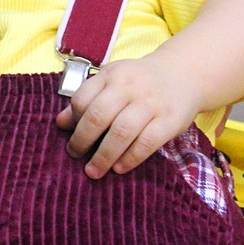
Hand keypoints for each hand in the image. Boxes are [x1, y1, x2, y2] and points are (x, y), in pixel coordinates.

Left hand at [55, 58, 199, 178]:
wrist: (183, 74)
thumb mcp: (112, 82)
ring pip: (122, 131)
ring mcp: (151, 103)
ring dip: (104, 155)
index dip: (73, 120)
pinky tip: (119, 168)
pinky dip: (130, 158)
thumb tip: (60, 123)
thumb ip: (88, 99)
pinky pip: (147, 142)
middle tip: (75, 156)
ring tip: (93, 170)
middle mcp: (130, 86)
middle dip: (83, 140)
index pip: (83, 98)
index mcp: (112, 75)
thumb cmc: (139, 82)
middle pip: (99, 115)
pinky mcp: (170, 120)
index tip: (70, 136)